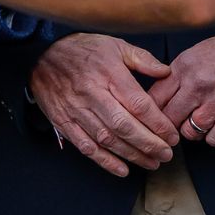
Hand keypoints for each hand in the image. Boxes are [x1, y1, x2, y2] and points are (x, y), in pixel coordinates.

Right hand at [30, 33, 178, 177]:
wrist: (42, 55)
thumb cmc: (83, 50)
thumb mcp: (115, 45)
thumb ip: (142, 59)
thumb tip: (166, 72)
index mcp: (110, 74)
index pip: (139, 104)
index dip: (158, 124)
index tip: (172, 135)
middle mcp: (93, 94)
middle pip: (125, 126)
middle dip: (149, 144)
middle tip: (166, 155)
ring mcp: (77, 110)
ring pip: (107, 139)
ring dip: (132, 155)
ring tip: (151, 163)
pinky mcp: (64, 122)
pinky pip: (86, 146)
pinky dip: (104, 160)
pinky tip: (122, 169)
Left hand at [148, 16, 214, 146]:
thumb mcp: (198, 52)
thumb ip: (178, 74)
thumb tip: (159, 96)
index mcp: (186, 67)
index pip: (156, 98)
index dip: (152, 110)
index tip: (153, 116)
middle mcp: (199, 85)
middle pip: (169, 118)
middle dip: (169, 124)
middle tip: (174, 125)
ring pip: (189, 133)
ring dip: (192, 131)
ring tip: (198, 122)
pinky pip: (214, 139)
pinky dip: (213, 136)